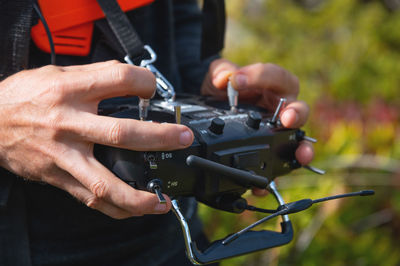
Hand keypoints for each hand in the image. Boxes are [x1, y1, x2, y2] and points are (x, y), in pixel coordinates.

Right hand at [0, 61, 193, 217]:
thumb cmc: (26, 96)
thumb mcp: (59, 74)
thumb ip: (97, 76)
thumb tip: (133, 79)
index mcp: (71, 90)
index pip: (119, 79)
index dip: (145, 82)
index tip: (154, 90)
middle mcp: (69, 124)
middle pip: (122, 134)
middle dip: (160, 138)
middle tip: (183, 139)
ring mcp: (64, 155)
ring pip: (106, 182)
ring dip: (139, 196)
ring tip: (163, 201)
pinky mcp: (58, 177)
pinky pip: (90, 199)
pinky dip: (116, 208)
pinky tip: (136, 210)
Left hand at [201, 59, 313, 195]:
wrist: (210, 108)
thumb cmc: (224, 90)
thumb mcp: (219, 77)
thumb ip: (220, 71)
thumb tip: (224, 79)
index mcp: (272, 85)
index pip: (276, 77)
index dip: (259, 77)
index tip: (237, 81)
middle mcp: (280, 109)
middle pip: (298, 109)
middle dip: (296, 114)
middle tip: (287, 119)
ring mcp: (277, 132)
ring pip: (297, 140)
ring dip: (301, 147)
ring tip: (300, 154)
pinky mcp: (269, 152)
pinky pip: (277, 165)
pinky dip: (274, 175)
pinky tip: (264, 183)